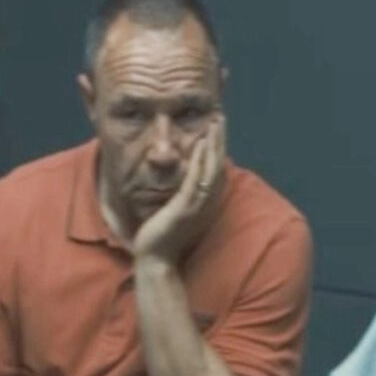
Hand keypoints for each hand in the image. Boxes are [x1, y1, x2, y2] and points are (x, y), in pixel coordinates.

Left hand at [132, 114, 226, 263]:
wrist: (155, 258)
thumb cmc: (163, 235)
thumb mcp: (175, 208)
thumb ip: (181, 192)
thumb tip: (180, 175)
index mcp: (205, 201)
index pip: (216, 168)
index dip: (218, 147)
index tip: (216, 126)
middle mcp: (206, 202)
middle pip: (218, 164)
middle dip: (220, 140)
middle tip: (219, 117)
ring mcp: (197, 205)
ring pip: (211, 169)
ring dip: (213, 145)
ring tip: (214, 124)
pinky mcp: (184, 208)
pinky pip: (195, 180)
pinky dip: (199, 161)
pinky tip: (199, 144)